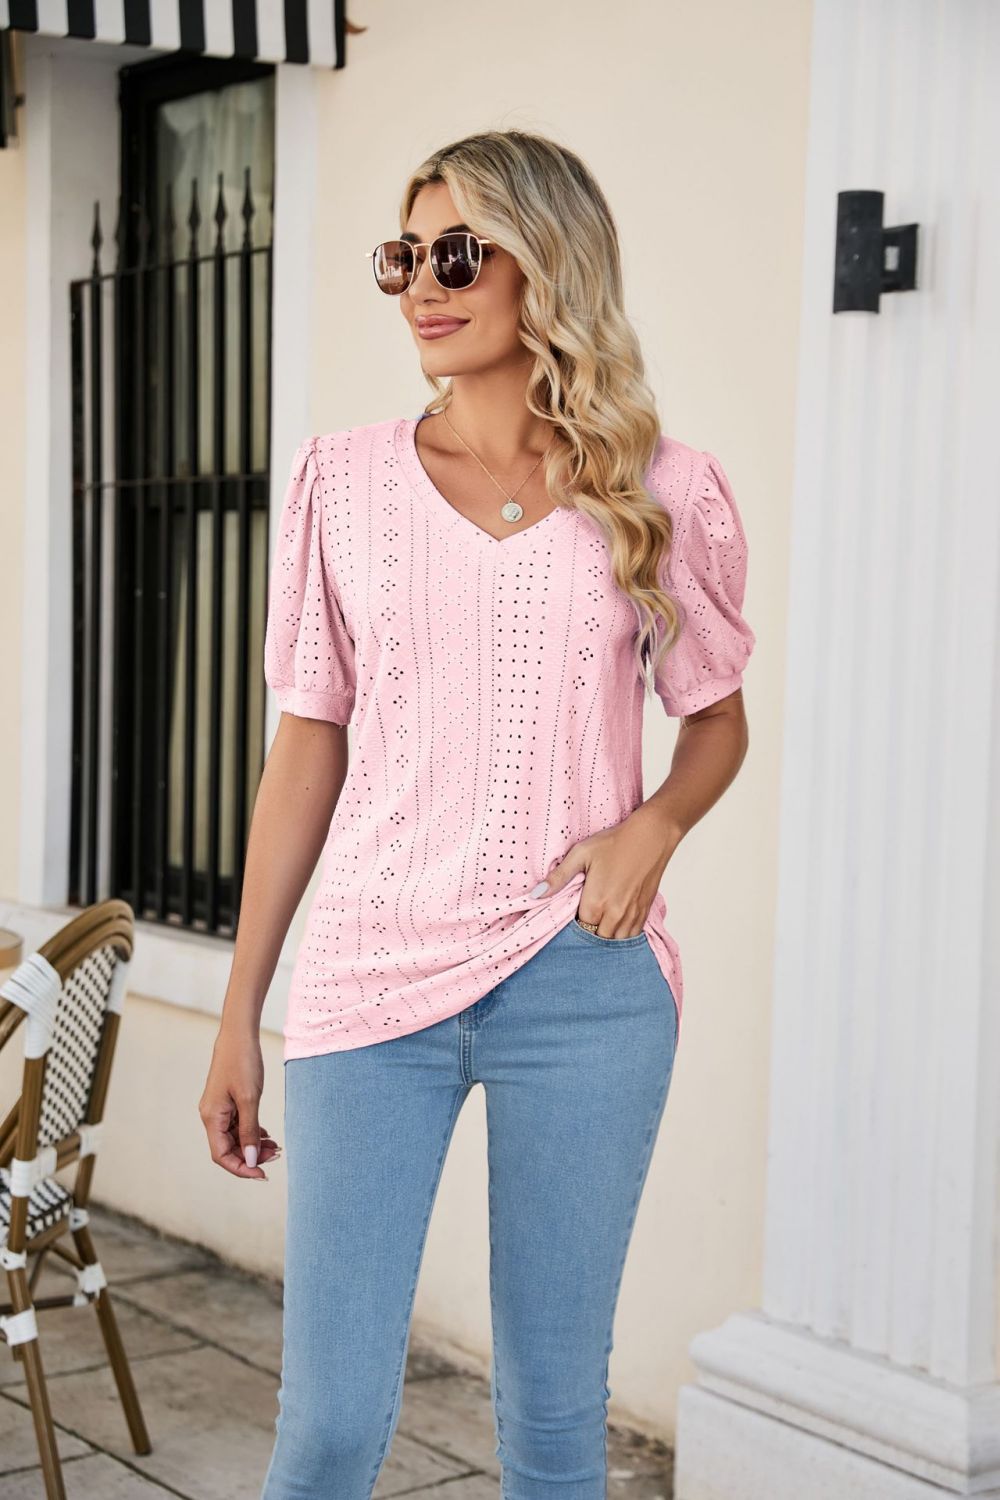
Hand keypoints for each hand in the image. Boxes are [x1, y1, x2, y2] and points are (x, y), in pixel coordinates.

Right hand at [199, 1024, 282, 1180]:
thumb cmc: (243, 1063)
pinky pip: (237, 1125)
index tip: (263, 1174)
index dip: (241, 1168)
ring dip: (253, 1145)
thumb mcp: (250, 1099)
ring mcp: (218, 1109)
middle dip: (251, 1156)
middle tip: (275, 1155)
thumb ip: (250, 1131)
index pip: (222, 1155)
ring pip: (234, 1137)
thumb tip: (251, 1160)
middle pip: (228, 1149)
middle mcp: (211, 1116)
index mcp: (212, 1117)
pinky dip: (251, 1132)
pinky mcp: (226, 1102)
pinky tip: (266, 1134)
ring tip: (274, 1146)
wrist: (238, 1035)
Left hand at [529, 804, 679, 938]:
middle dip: (589, 935)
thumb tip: (535, 895)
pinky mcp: (644, 911)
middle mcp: (615, 914)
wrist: (651, 836)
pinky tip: (616, 926)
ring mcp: (632, 915)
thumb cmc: (615, 842)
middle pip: (597, 939)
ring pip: (616, 942)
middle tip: (584, 921)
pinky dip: (622, 936)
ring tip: (599, 925)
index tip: (572, 917)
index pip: (579, 930)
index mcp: (595, 903)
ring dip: (606, 937)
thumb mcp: (581, 854)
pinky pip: (632, 936)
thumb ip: (559, 878)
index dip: (574, 926)